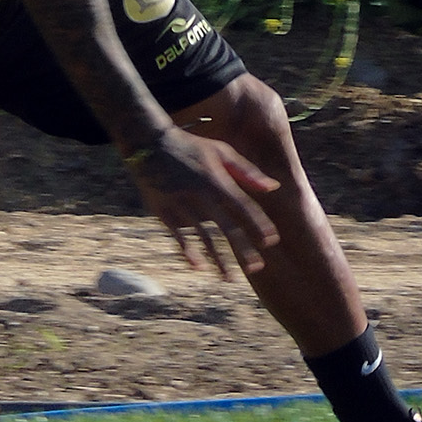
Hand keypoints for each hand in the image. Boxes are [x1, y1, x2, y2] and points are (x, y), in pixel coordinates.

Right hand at [124, 127, 278, 278]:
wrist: (148, 144)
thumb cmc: (190, 147)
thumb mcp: (221, 151)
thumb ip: (247, 171)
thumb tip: (273, 187)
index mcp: (217, 180)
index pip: (243, 206)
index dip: (258, 224)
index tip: (271, 241)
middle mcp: (201, 196)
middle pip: (226, 227)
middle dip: (242, 249)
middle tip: (256, 268)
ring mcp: (181, 206)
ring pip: (203, 237)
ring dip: (217, 259)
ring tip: (229, 278)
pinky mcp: (164, 212)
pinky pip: (178, 236)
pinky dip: (187, 252)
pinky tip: (198, 267)